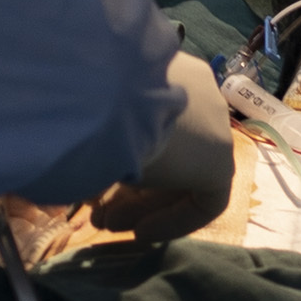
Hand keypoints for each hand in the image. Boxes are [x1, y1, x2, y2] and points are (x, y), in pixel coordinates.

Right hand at [74, 52, 232, 240]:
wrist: (101, 95)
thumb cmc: (81, 97)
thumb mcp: (84, 111)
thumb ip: (90, 130)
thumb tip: (80, 158)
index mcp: (166, 66)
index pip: (151, 118)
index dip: (123, 154)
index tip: (95, 180)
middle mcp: (196, 92)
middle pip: (168, 148)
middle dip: (130, 187)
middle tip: (97, 213)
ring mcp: (214, 124)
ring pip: (182, 173)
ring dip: (142, 205)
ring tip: (107, 226)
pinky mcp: (220, 160)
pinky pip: (203, 196)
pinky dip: (173, 218)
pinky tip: (140, 233)